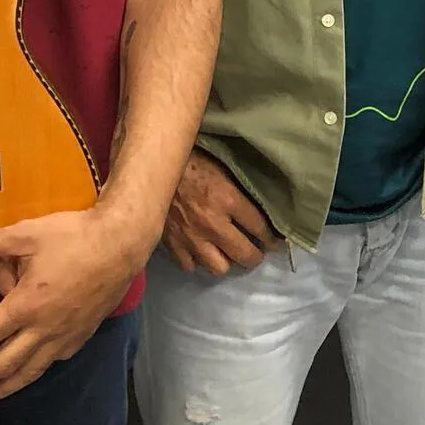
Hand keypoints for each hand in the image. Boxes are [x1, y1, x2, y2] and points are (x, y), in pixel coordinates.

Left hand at [0, 208, 141, 403]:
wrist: (119, 246)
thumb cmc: (73, 237)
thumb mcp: (27, 233)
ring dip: (4, 387)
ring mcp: (64, 337)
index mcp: (27, 305)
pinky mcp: (79, 338)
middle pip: (5, 364)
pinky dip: (31, 373)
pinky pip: (50, 363)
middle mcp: (44, 329)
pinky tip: (24, 372)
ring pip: (29, 372)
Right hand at [162, 148, 277, 273]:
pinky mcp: (171, 243)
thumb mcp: (220, 165)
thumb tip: (260, 201)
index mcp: (227, 199)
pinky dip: (196, 260)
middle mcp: (213, 224)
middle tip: (254, 250)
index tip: (274, 240)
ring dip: (225, 260)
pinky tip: (198, 250)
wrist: (150, 161)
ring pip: (218, 267)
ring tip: (225, 251)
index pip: (260, 228)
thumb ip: (238, 187)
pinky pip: (190, 266)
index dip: (272, 237)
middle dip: (255, 255)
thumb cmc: (189, 158)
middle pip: (245, 256)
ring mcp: (191, 237)